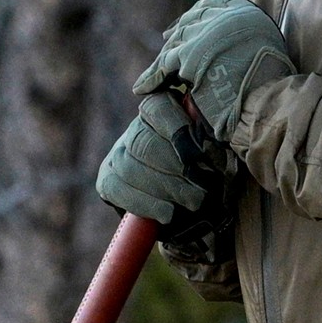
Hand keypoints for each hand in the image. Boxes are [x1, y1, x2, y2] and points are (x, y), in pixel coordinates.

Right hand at [97, 92, 212, 222]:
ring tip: (193, 202)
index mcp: (159, 111)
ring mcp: (116, 155)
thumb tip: (215, 143)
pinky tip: (167, 214)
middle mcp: (134, 130)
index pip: (157, 108)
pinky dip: (145, 204)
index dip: (176, 129)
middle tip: (201, 186)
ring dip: (165, 188)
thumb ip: (209, 137)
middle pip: (142, 142)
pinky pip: (117, 190)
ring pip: (129, 168)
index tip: (197, 153)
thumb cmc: (205, 168)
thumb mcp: (211, 147)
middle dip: (174, 167)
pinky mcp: (107, 180)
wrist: (185, 201)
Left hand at [135, 0, 295, 141]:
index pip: (212, 3)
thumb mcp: (268, 45)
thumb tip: (238, 40)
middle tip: (167, 41)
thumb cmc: (274, 84)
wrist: (268, 100)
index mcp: (245, 11)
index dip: (197, 14)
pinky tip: (142, 87)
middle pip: (191, 21)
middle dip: (177, 33)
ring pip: (176, 42)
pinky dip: (152, 77)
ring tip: (156, 71)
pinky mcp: (190, 56)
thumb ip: (248, 36)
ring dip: (165, 57)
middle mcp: (223, 16)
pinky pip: (164, 65)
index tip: (188, 22)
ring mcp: (205, 34)